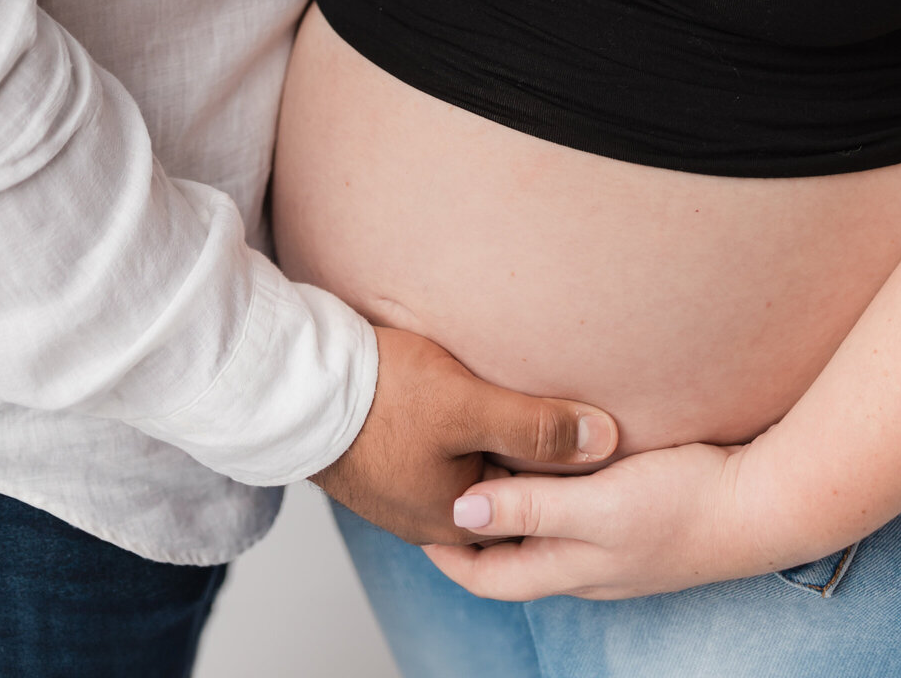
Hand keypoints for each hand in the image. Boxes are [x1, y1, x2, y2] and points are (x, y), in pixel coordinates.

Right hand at [311, 327, 618, 545]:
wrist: (294, 382)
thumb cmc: (381, 396)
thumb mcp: (471, 405)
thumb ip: (538, 425)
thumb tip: (606, 439)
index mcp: (461, 519)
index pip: (536, 505)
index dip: (568, 471)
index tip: (596, 435)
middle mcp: (430, 518)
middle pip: (502, 489)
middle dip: (529, 459)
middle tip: (561, 415)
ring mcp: (401, 492)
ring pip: (468, 469)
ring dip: (491, 442)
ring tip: (514, 401)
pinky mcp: (379, 460)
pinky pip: (435, 454)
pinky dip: (457, 434)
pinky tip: (462, 399)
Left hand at [424, 439, 766, 600]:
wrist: (760, 506)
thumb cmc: (681, 505)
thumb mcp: (597, 506)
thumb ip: (531, 507)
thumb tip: (459, 512)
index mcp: (567, 569)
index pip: (486, 574)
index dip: (445, 550)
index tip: (409, 512)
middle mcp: (584, 564)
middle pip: (509, 554)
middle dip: (470, 526)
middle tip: (434, 476)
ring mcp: (613, 545)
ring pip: (542, 531)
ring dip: (508, 504)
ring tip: (478, 457)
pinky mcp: (636, 517)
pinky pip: (574, 511)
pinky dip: (547, 489)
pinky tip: (549, 455)